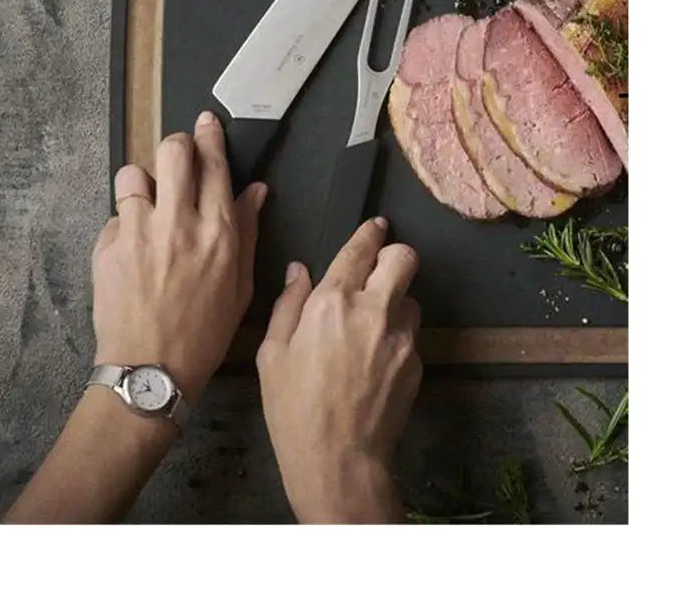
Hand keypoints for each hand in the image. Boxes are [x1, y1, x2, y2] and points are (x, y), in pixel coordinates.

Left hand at [91, 110, 266, 402]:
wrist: (151, 370)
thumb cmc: (204, 332)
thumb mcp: (240, 285)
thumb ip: (246, 231)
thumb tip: (255, 190)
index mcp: (217, 232)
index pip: (213, 164)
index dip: (209, 136)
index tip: (206, 121)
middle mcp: (177, 223)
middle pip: (172, 152)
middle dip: (176, 146)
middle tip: (178, 158)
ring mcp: (137, 233)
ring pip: (133, 174)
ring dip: (142, 182)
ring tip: (147, 202)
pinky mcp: (106, 247)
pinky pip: (114, 215)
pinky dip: (124, 223)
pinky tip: (132, 247)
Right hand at [256, 217, 421, 522]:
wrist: (339, 462)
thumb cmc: (294, 408)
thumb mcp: (272, 354)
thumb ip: (287, 305)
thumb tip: (299, 271)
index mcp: (332, 302)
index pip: (361, 250)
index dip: (370, 234)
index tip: (375, 228)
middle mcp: (374, 311)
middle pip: (405, 259)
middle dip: (394, 256)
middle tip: (378, 269)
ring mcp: (402, 339)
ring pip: (411, 298)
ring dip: (395, 301)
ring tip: (371, 325)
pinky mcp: (417, 364)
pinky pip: (410, 336)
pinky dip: (396, 338)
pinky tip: (374, 362)